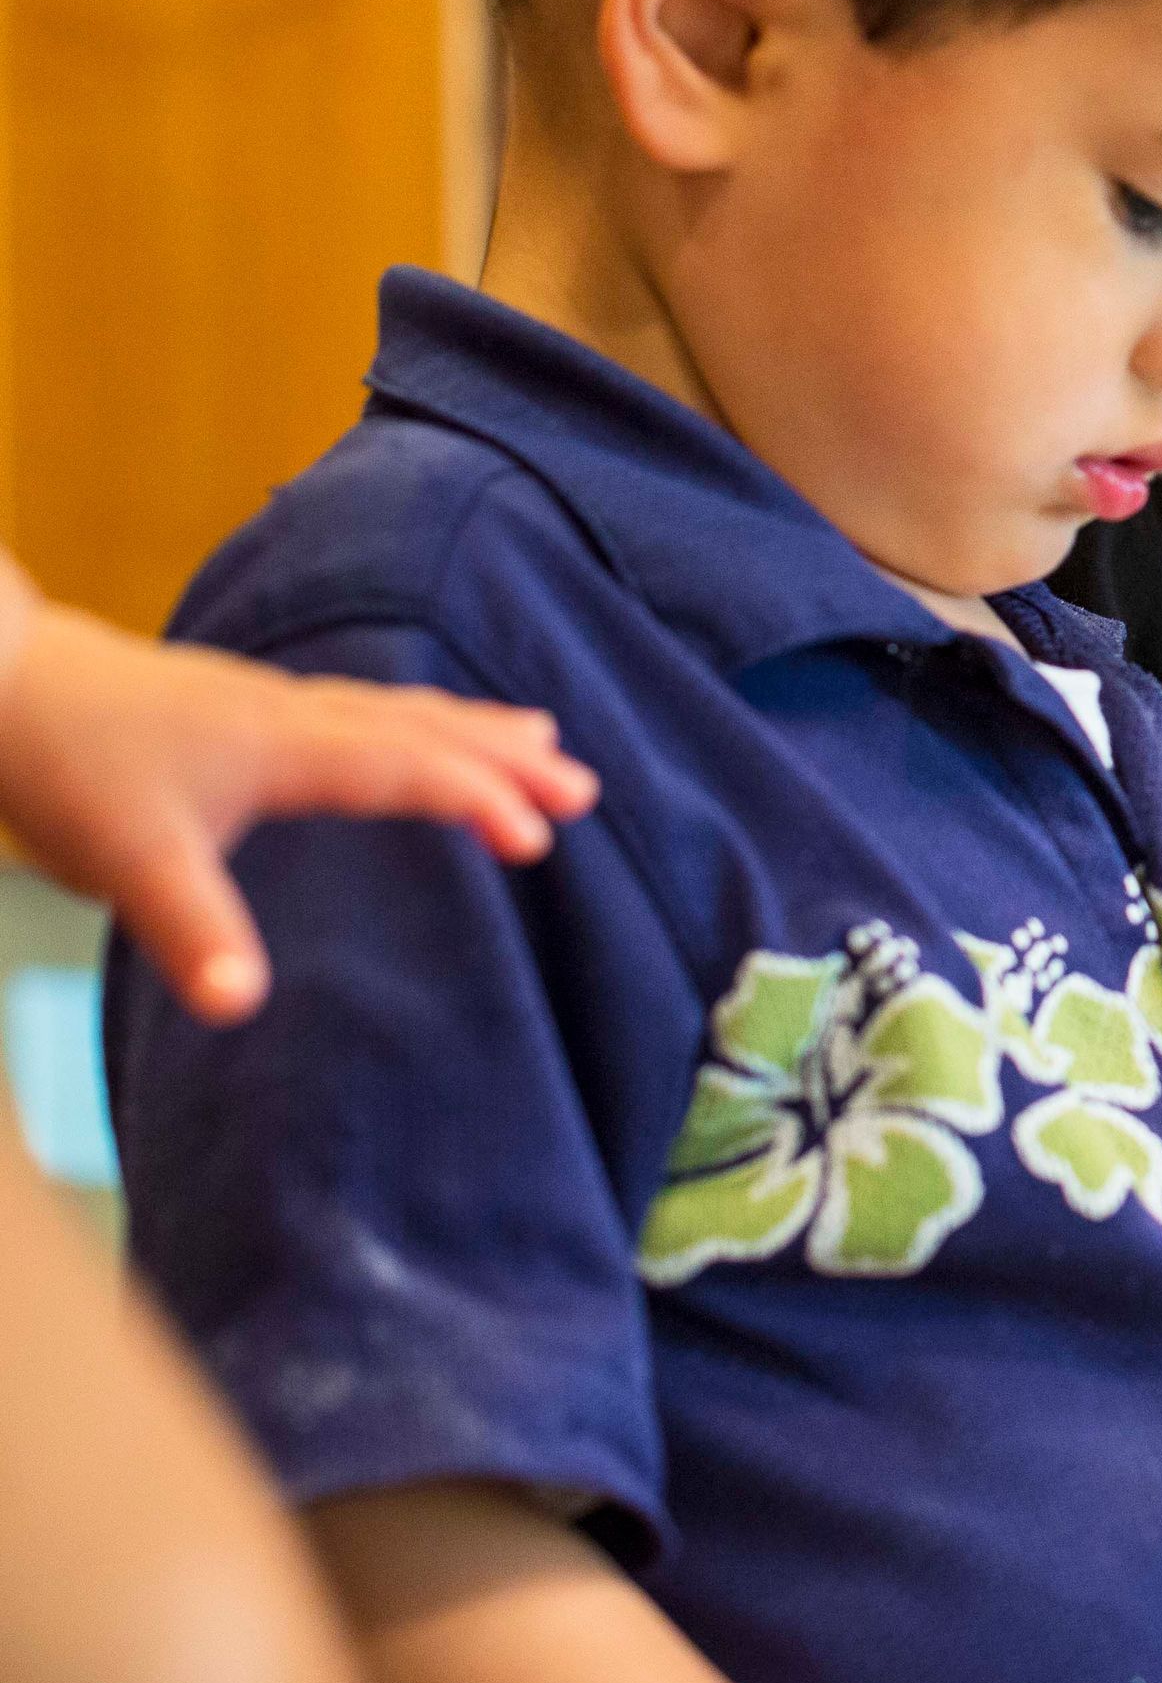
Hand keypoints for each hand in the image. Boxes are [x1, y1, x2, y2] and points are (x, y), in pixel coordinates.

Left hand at [0, 603, 598, 1022]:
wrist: (0, 676)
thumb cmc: (64, 763)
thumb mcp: (130, 861)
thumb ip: (194, 930)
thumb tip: (243, 1005)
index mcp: (288, 749)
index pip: (411, 771)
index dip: (480, 799)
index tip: (543, 838)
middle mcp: (294, 716)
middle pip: (424, 730)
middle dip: (505, 759)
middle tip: (583, 784)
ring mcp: (269, 703)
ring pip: (397, 710)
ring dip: (471, 727)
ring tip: (536, 732)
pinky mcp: (241, 704)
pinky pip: (362, 707)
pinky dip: (414, 718)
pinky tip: (403, 727)